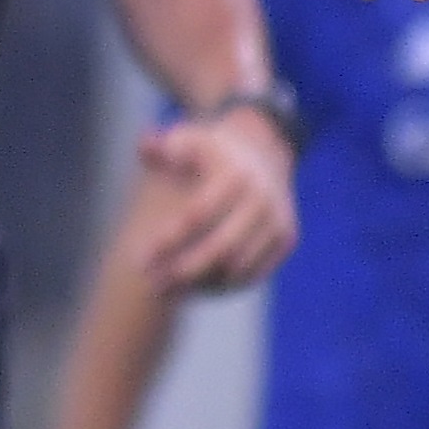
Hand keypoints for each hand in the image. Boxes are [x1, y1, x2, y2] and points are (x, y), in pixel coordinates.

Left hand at [136, 102, 295, 292]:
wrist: (262, 151)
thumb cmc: (208, 151)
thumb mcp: (185, 139)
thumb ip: (160, 146)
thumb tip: (146, 145)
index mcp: (234, 175)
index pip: (197, 214)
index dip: (168, 239)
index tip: (141, 257)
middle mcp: (262, 199)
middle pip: (221, 247)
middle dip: (184, 269)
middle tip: (151, 282)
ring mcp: (278, 220)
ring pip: (239, 265)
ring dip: (202, 283)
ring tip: (166, 288)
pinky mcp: (287, 238)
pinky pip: (256, 272)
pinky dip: (225, 285)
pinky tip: (193, 287)